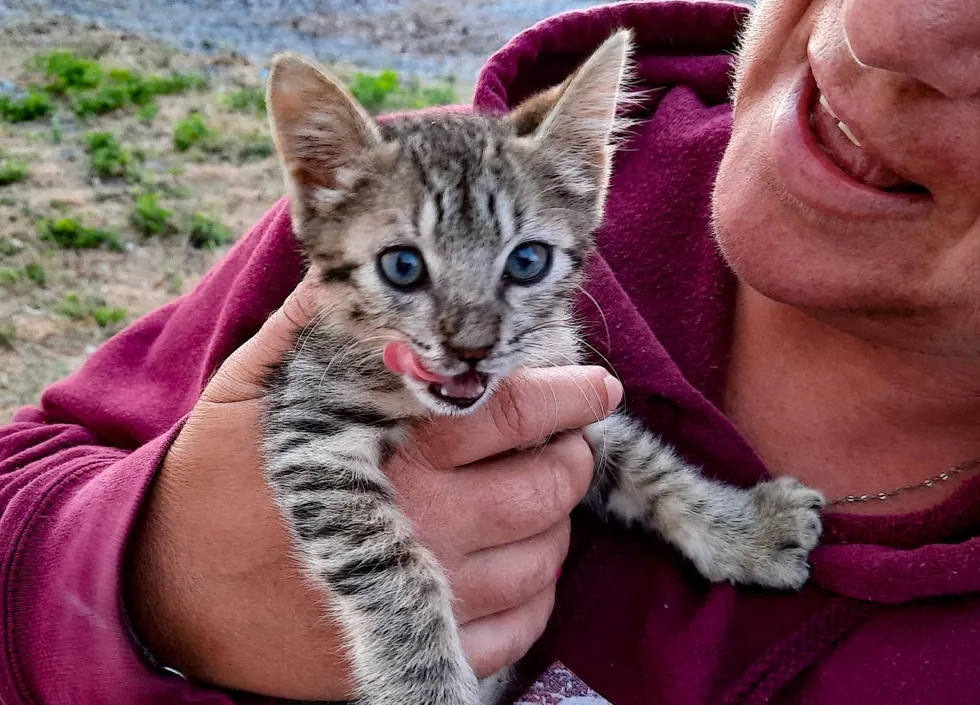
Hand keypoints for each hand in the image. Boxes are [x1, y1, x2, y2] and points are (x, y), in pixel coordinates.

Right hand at [125, 273, 622, 700]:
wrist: (165, 590)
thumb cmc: (218, 476)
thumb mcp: (259, 384)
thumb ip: (322, 324)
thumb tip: (365, 267)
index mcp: (388, 444)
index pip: (513, 408)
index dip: (570, 391)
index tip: (598, 385)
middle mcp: (421, 522)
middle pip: (550, 485)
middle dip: (570, 455)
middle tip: (559, 441)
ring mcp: (423, 594)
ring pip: (547, 556)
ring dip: (552, 522)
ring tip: (524, 496)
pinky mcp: (415, 647)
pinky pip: (522, 629)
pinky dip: (531, 594)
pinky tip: (504, 562)